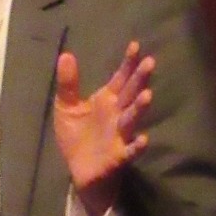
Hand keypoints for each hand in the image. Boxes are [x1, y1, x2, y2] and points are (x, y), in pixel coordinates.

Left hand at [52, 42, 154, 202]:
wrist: (79, 170)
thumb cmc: (77, 136)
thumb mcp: (66, 107)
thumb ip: (68, 83)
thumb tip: (65, 54)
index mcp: (106, 101)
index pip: (120, 78)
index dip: (127, 63)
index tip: (136, 45)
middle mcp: (117, 115)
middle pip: (130, 94)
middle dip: (139, 79)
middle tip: (150, 62)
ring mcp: (119, 134)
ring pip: (131, 119)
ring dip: (139, 108)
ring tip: (148, 94)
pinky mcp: (118, 156)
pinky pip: (129, 150)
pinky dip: (137, 146)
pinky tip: (144, 139)